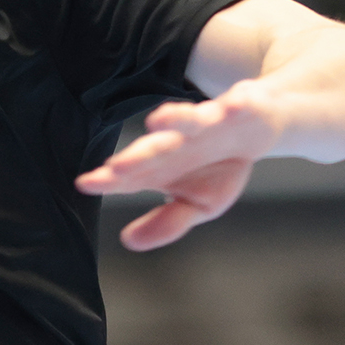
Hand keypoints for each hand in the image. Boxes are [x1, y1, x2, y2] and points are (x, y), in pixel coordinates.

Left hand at [74, 81, 282, 250]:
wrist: (258, 128)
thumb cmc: (221, 166)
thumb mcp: (198, 204)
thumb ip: (166, 223)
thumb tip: (129, 241)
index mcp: (165, 166)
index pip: (133, 174)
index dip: (109, 180)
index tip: (86, 184)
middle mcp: (181, 141)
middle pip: (156, 148)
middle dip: (137, 156)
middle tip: (116, 167)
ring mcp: (209, 122)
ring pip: (188, 119)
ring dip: (174, 118)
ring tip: (156, 120)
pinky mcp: (239, 107)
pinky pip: (238, 104)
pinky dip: (237, 103)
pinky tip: (233, 105)